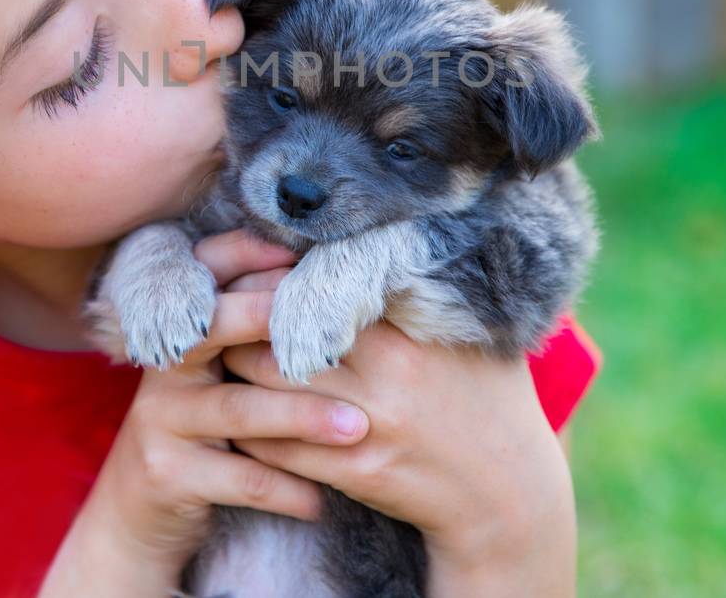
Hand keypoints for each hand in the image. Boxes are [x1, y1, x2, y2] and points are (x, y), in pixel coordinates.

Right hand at [49, 231, 372, 588]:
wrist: (135, 515)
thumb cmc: (201, 435)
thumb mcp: (217, 379)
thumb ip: (255, 338)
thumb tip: (326, 291)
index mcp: (183, 331)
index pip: (207, 270)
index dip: (246, 253)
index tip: (298, 254)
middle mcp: (165, 366)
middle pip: (214, 325)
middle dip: (270, 318)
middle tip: (328, 327)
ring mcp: (161, 420)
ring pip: (239, 409)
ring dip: (303, 417)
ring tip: (357, 427)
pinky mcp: (167, 474)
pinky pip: (239, 479)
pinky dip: (287, 488)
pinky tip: (320, 499)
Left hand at [219, 269, 575, 588]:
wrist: (508, 496)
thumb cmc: (486, 398)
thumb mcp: (466, 332)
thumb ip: (420, 290)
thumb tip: (381, 230)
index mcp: (408, 327)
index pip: (314, 287)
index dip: (269, 278)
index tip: (248, 275)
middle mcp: (387, 372)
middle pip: (276, 335)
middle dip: (238, 325)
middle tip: (217, 316)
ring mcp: (368, 425)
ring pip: (265, 391)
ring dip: (234, 376)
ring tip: (218, 360)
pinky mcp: (355, 472)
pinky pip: (277, 450)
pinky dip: (248, 433)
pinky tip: (237, 418)